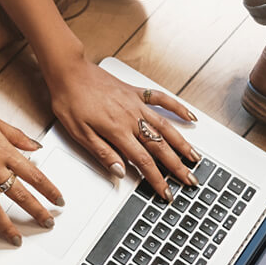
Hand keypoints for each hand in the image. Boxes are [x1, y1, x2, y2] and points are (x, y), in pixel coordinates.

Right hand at [0, 89, 62, 243]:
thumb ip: (17, 136)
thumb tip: (35, 145)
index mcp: (3, 151)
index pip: (34, 175)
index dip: (49, 190)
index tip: (58, 200)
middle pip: (19, 195)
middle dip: (36, 212)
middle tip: (46, 223)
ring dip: (6, 226)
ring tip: (16, 238)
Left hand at [47, 58, 199, 197]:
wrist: (69, 72)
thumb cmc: (70, 101)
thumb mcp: (79, 133)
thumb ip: (102, 153)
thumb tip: (120, 172)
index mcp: (117, 131)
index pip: (143, 161)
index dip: (156, 179)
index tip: (166, 192)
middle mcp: (131, 118)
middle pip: (160, 147)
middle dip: (177, 167)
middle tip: (191, 180)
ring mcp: (136, 104)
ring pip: (166, 127)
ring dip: (183, 144)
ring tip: (195, 158)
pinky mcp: (135, 92)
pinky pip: (162, 99)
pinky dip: (178, 108)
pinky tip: (190, 117)